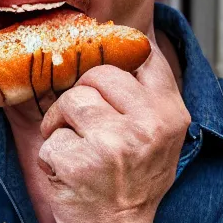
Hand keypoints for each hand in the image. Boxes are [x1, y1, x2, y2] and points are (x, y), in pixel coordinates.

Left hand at [38, 44, 190, 222]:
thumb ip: (147, 94)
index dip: (120, 50)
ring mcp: (114, 144)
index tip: (105, 55)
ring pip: (71, 100)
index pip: (145, 56)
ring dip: (62, 122)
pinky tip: (69, 169)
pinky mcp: (80, 163)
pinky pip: (52, 137)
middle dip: (82, 92)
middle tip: (82, 116)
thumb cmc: (136, 178)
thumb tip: (129, 44)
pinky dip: (53, 152)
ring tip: (74, 144)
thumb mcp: (160, 134)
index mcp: (170, 113)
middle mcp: (148, 125)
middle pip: (99, 74)